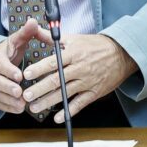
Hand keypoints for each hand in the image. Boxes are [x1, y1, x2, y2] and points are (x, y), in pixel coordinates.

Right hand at [0, 17, 50, 112]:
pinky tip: (18, 109)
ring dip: (9, 100)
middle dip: (8, 88)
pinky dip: (7, 107)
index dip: (9, 71)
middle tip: (20, 92)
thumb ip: (25, 33)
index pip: (0, 64)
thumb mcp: (15, 41)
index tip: (19, 76)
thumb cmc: (6, 52)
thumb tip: (33, 21)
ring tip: (21, 104)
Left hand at [21, 33, 137, 123]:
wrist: (120, 54)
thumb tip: (35, 29)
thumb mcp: (74, 38)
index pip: (53, 62)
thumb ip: (52, 37)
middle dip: (40, 89)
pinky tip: (57, 118)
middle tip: (26, 95)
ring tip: (35, 107)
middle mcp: (79, 68)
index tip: (26, 74)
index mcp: (73, 54)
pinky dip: (68, 112)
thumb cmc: (95, 46)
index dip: (39, 68)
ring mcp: (87, 82)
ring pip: (65, 93)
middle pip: (56, 80)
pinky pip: (80, 104)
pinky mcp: (94, 92)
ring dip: (48, 101)